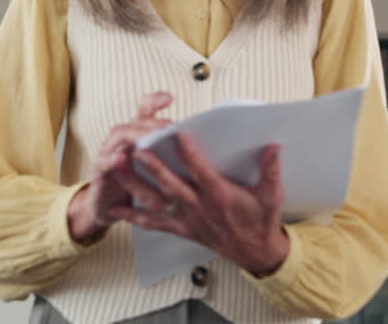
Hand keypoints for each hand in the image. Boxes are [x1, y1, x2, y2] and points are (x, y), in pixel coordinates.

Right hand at [67, 91, 173, 242]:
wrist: (107, 208)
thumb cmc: (135, 186)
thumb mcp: (153, 168)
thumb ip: (168, 154)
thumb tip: (197, 146)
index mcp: (135, 136)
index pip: (144, 111)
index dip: (155, 101)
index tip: (170, 98)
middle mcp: (120, 140)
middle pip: (135, 122)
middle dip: (152, 123)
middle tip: (169, 128)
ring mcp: (107, 153)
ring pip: (120, 136)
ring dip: (135, 136)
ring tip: (150, 137)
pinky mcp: (99, 171)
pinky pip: (104, 163)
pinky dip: (112, 160)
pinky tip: (120, 158)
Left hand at [111, 133, 289, 275]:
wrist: (255, 252)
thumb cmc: (260, 220)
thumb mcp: (272, 195)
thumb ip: (271, 170)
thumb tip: (273, 146)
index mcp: (220, 196)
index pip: (201, 171)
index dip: (189, 153)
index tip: (178, 134)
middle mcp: (200, 207)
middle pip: (172, 185)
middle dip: (153, 167)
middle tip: (136, 150)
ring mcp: (187, 219)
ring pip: (156, 201)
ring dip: (135, 185)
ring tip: (116, 169)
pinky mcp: (181, 228)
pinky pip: (154, 222)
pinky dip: (133, 216)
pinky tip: (114, 208)